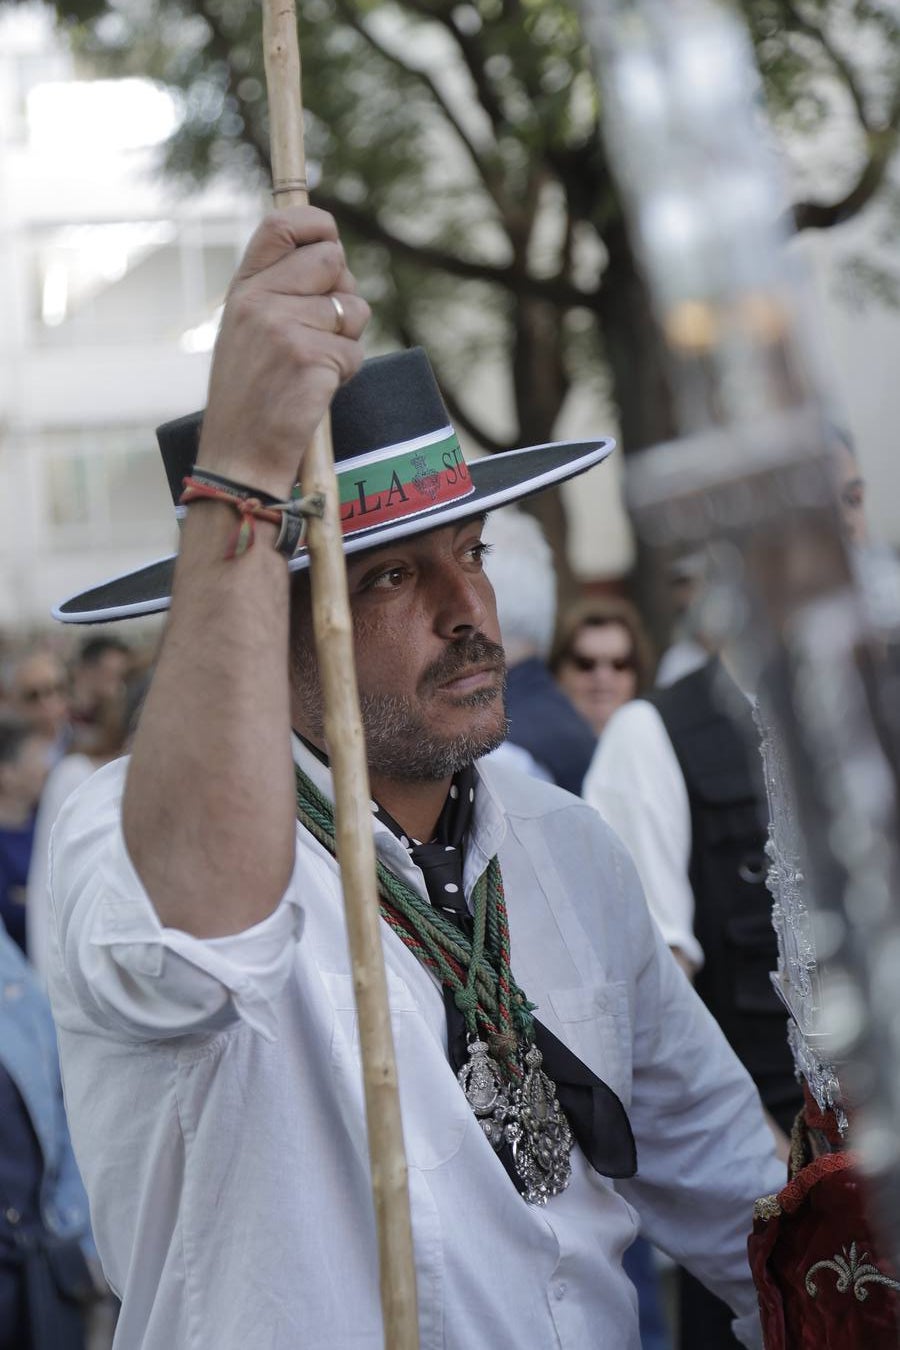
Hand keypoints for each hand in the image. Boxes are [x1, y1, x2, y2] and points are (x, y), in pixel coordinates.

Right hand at [197, 206, 369, 496]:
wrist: (237, 456)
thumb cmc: (251, 397)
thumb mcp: (249, 331)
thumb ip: (280, 290)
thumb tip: (334, 257)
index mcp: (243, 288)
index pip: (282, 223)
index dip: (318, 225)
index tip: (330, 243)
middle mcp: (259, 300)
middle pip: (333, 261)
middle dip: (343, 293)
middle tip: (324, 330)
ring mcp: (283, 327)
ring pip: (353, 309)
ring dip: (346, 340)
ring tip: (312, 367)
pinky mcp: (308, 358)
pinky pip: (354, 352)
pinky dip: (345, 374)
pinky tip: (315, 390)